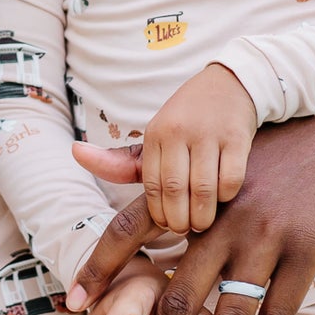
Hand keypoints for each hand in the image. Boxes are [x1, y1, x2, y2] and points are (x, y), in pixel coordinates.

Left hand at [68, 101, 314, 314]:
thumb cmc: (263, 150)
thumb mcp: (204, 151)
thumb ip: (139, 162)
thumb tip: (79, 155)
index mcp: (191, 192)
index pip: (129, 229)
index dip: (100, 268)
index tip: (76, 308)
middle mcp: (223, 217)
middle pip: (178, 296)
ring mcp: (266, 237)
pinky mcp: (306, 253)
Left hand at [135, 64, 257, 236]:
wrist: (230, 84)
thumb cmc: (187, 121)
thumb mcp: (155, 138)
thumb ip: (122, 161)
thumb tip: (75, 152)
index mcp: (156, 133)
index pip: (151, 184)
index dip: (159, 212)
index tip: (167, 225)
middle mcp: (180, 131)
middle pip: (175, 189)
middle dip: (179, 218)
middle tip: (185, 230)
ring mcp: (210, 133)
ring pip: (204, 188)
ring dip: (203, 214)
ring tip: (203, 222)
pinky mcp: (238, 136)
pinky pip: (231, 179)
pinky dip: (226, 196)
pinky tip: (223, 199)